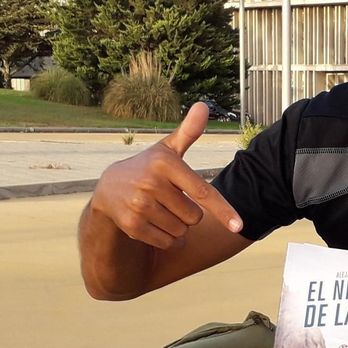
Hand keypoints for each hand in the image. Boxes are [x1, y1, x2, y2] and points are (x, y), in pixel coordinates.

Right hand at [88, 103, 241, 249]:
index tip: (238, 225)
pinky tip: (158, 227)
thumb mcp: (168, 149)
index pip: (203, 191)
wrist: (109, 188)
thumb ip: (189, 131)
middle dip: (188, 214)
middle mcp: (151, 183)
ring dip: (177, 227)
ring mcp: (140, 205)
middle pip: (194, 217)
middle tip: (170, 200)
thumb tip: (203, 106)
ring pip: (181, 231)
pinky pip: (166, 242)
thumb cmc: (148, 167)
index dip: (223, 210)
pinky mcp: (132, 225)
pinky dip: (168, 240)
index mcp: (166, 164)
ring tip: (161, 211)